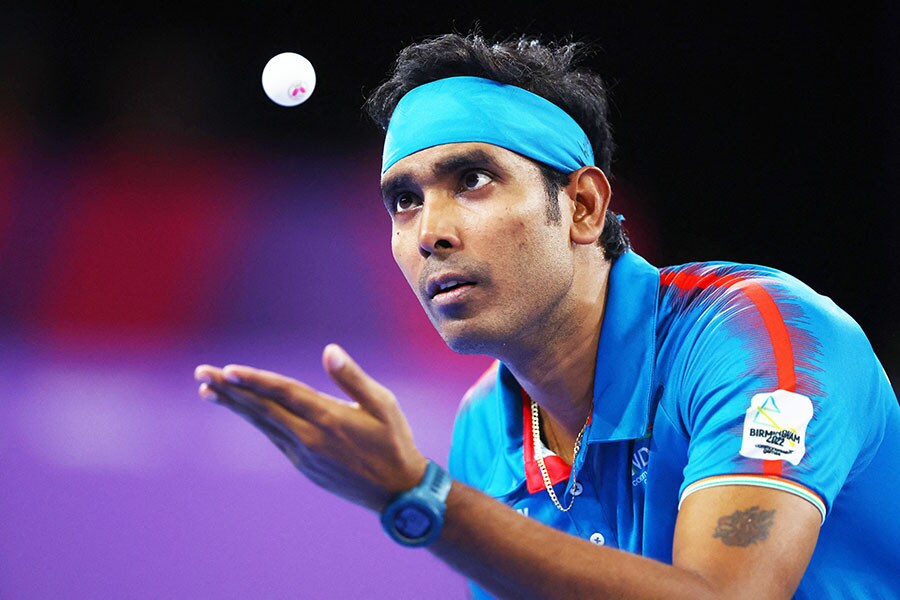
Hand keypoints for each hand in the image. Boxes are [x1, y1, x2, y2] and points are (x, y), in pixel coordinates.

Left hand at [194, 344, 428, 511]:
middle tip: (200, 373)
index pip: (284, 394)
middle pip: (262, 409)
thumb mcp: (384, 405)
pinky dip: (254, 421)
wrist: (398, 492)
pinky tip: (241, 409)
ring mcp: (303, 455)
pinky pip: (273, 437)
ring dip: (235, 405)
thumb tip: (329, 350)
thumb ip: (353, 378)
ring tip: (208, 390)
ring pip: (263, 424)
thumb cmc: (394, 441)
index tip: (227, 370)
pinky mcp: (303, 466)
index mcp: (329, 419)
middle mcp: (310, 439)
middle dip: (230, 390)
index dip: (254, 381)